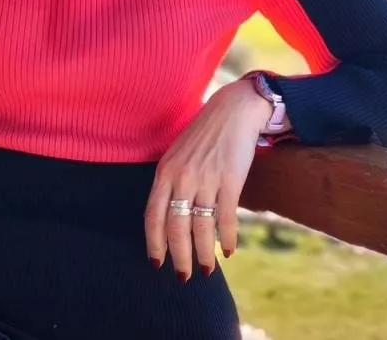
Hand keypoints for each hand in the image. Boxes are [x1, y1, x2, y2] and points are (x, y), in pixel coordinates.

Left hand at [144, 78, 271, 280]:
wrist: (234, 110)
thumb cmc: (204, 134)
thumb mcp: (177, 154)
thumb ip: (170, 182)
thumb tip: (166, 217)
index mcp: (165, 172)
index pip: (153, 215)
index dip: (154, 243)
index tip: (157, 263)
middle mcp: (183, 177)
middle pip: (176, 227)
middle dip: (179, 256)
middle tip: (183, 276)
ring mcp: (207, 179)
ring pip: (201, 228)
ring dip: (204, 254)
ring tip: (206, 270)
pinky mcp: (231, 180)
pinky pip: (226, 218)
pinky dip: (227, 238)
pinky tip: (229, 250)